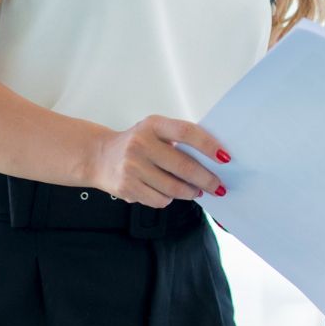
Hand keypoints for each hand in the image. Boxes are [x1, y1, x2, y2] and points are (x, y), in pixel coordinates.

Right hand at [90, 115, 228, 207]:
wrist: (99, 156)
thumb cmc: (137, 143)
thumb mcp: (155, 131)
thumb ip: (179, 140)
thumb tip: (214, 160)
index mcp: (153, 125)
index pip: (186, 132)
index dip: (208, 145)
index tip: (225, 158)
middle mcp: (141, 144)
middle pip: (184, 166)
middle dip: (207, 180)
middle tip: (218, 186)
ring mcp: (132, 167)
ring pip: (173, 188)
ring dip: (190, 192)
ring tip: (196, 191)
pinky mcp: (126, 187)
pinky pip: (159, 200)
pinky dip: (170, 199)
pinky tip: (169, 193)